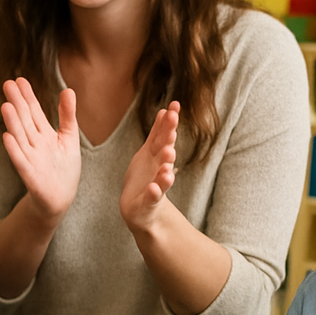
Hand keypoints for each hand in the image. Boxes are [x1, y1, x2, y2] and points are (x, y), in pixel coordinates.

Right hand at [0, 78, 80, 223]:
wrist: (60, 198)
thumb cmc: (64, 168)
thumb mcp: (69, 137)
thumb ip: (67, 115)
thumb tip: (68, 89)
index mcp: (43, 133)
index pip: (33, 111)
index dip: (27, 96)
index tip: (19, 79)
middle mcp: (34, 143)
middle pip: (25, 120)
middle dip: (17, 103)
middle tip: (7, 83)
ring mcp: (31, 158)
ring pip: (21, 137)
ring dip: (13, 123)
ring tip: (6, 106)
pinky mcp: (31, 175)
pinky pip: (21, 161)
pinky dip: (14, 150)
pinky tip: (7, 137)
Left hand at [119, 100, 178, 233]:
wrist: (141, 210)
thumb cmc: (146, 177)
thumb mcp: (149, 152)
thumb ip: (158, 133)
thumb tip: (164, 110)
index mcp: (157, 155)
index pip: (164, 135)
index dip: (169, 121)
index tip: (174, 105)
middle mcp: (160, 168)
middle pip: (164, 152)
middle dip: (168, 139)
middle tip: (172, 124)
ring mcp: (156, 185)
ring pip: (162, 174)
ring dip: (165, 164)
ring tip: (168, 153)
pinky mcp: (150, 203)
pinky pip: (153, 197)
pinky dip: (154, 192)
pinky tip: (154, 187)